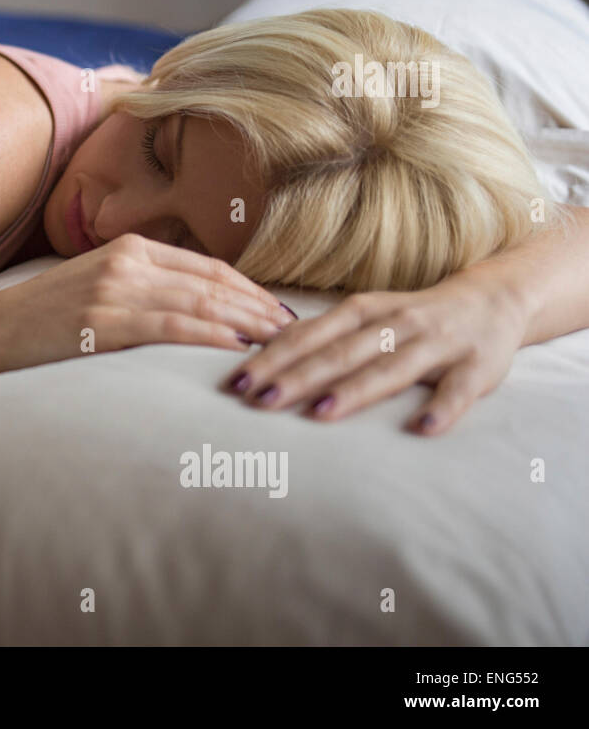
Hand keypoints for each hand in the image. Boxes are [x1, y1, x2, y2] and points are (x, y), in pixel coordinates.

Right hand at [0, 233, 294, 371]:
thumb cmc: (41, 318)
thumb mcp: (94, 285)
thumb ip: (140, 287)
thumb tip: (192, 310)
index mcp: (128, 246)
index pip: (207, 266)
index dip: (249, 290)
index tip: (279, 311)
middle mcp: (127, 260)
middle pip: (213, 283)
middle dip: (259, 308)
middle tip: (295, 331)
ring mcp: (114, 289)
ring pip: (200, 303)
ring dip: (246, 324)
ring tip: (279, 343)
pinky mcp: (103, 320)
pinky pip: (171, 326)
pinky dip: (210, 336)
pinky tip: (237, 348)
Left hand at [223, 270, 528, 433]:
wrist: (492, 299)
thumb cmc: (410, 318)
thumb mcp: (364, 317)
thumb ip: (321, 335)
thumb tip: (261, 353)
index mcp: (363, 311)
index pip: (309, 336)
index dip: (272, 359)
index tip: (237, 383)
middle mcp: (395, 323)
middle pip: (340, 353)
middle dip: (298, 377)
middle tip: (260, 402)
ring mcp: (436, 344)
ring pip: (390, 369)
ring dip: (354, 391)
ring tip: (320, 413)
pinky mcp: (475, 367)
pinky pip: (458, 391)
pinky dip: (442, 409)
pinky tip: (422, 429)